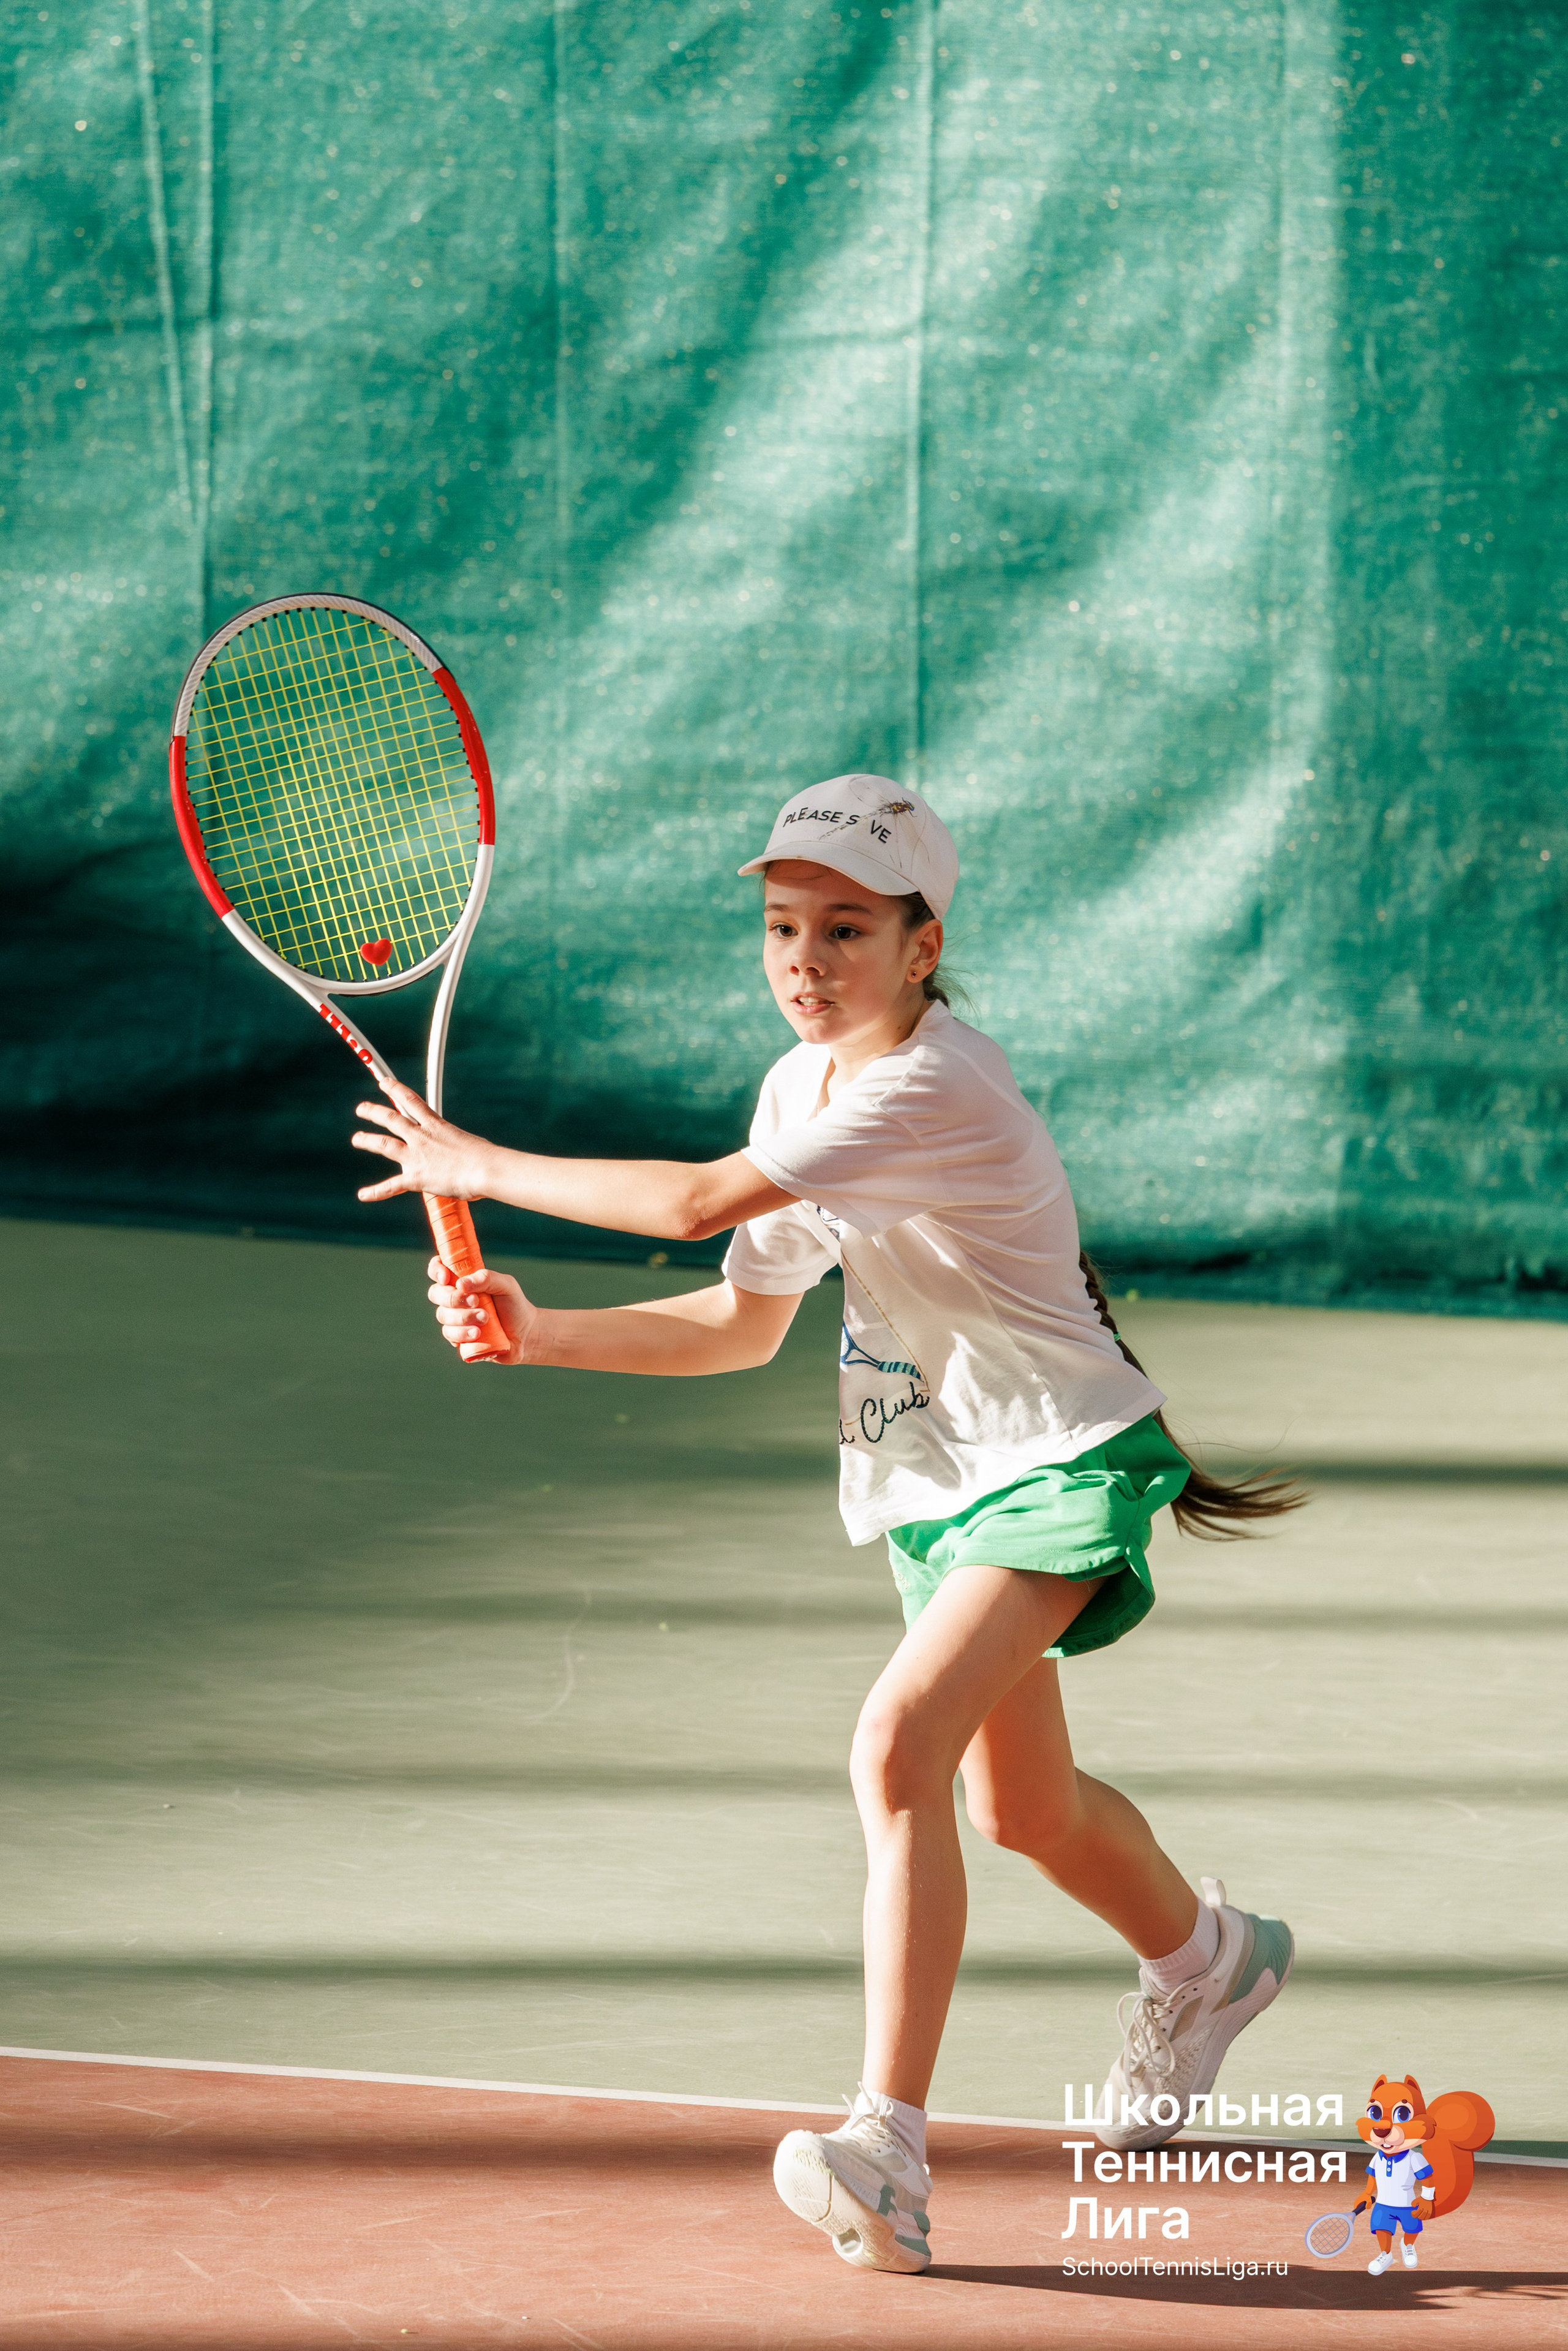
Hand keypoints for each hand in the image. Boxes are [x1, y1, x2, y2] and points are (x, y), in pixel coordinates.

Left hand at [353, 1080, 489, 1202]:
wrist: (484, 1169)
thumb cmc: (485, 1156)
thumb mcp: (468, 1142)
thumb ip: (457, 1146)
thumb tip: (464, 1154)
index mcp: (436, 1125)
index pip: (411, 1101)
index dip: (395, 1089)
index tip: (384, 1083)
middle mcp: (422, 1137)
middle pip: (391, 1119)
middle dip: (373, 1112)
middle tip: (361, 1108)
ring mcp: (416, 1156)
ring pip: (384, 1144)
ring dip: (367, 1140)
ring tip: (357, 1138)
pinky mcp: (415, 1177)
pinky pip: (391, 1185)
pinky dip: (376, 1191)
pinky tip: (363, 1195)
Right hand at [427, 1259, 536, 1365]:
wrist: (525, 1334)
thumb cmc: (514, 1305)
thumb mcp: (506, 1285)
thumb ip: (486, 1278)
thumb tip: (461, 1284)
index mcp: (463, 1281)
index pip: (439, 1270)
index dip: (436, 1271)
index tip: (446, 1278)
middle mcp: (455, 1298)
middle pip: (436, 1293)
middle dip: (454, 1298)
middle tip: (477, 1301)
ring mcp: (454, 1319)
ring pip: (442, 1315)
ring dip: (463, 1317)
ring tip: (486, 1319)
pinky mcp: (457, 1338)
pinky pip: (449, 1334)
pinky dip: (462, 1333)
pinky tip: (478, 1334)